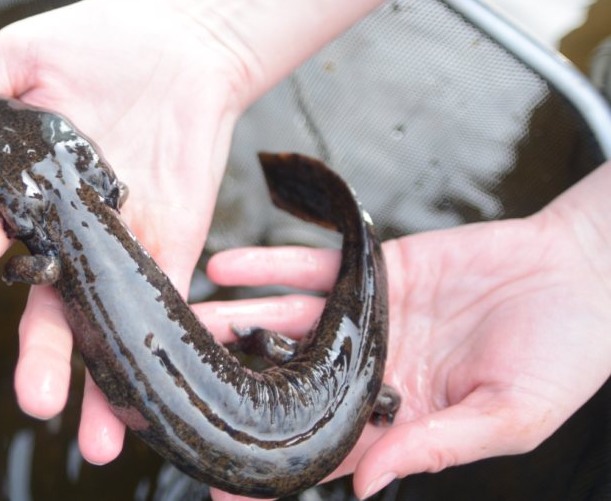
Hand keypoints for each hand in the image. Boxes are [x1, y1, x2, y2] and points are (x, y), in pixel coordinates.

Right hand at [0, 0, 256, 462]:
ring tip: (91, 438)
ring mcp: (117, 243)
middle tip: (34, 400)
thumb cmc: (98, 38)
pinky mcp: (169, 246)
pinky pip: (160, 304)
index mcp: (21, 189)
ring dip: (98, 379)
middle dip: (39, 354)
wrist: (185, 39)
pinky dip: (154, 350)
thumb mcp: (23, 50)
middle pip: (44, 302)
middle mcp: (64, 229)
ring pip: (99, 320)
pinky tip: (148, 403)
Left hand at [195, 162, 610, 498]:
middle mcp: (373, 369)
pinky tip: (226, 267)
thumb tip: (366, 487)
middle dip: (234, 387)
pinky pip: (313, 267)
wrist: (585, 276)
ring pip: (287, 323)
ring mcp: (369, 318)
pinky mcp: (375, 270)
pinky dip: (269, 266)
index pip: (325, 450)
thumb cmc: (563, 358)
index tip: (219, 486)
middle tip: (175, 390)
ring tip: (183, 322)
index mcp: (401, 416)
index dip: (274, 468)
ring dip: (235, 321)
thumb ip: (436, 446)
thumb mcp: (509, 417)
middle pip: (289, 382)